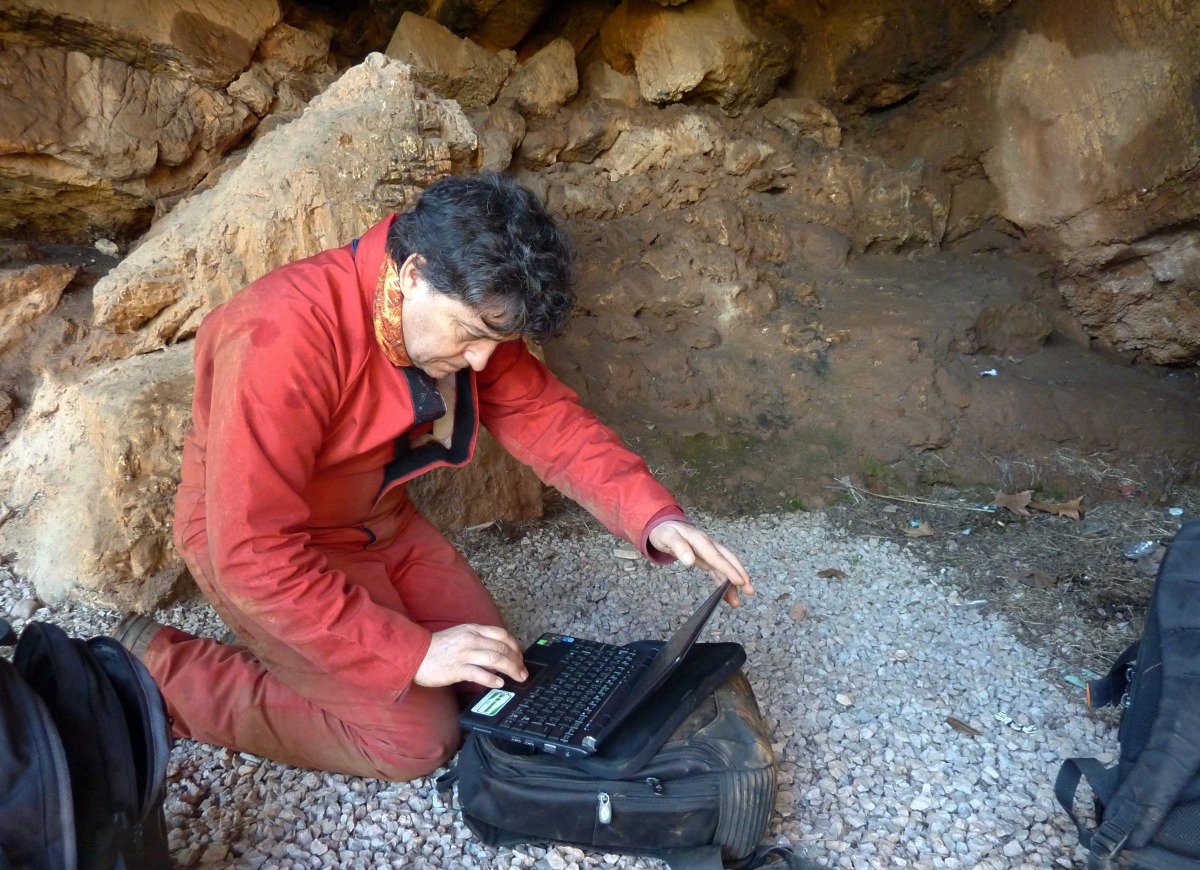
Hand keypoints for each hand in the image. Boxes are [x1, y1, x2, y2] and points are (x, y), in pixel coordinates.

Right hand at [413, 624, 527, 688]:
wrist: (415, 654)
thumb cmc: (438, 647)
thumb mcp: (460, 635)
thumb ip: (478, 640)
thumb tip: (497, 651)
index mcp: (473, 630)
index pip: (501, 634)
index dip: (515, 645)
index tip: (521, 656)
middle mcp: (470, 639)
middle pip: (501, 648)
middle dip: (517, 661)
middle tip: (523, 672)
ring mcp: (464, 654)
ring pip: (494, 659)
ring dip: (510, 669)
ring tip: (518, 678)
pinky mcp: (456, 669)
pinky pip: (479, 673)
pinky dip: (492, 679)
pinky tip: (500, 683)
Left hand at [647, 521, 754, 605]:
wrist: (664, 525)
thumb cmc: (666, 532)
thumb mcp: (667, 538)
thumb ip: (679, 548)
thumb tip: (690, 561)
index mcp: (702, 541)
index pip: (718, 557)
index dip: (729, 570)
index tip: (740, 582)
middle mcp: (710, 546)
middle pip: (729, 561)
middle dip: (741, 575)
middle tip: (750, 592)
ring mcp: (709, 552)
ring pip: (725, 568)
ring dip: (733, 584)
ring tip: (736, 603)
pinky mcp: (706, 559)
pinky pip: (718, 572)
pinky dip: (723, 583)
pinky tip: (727, 596)